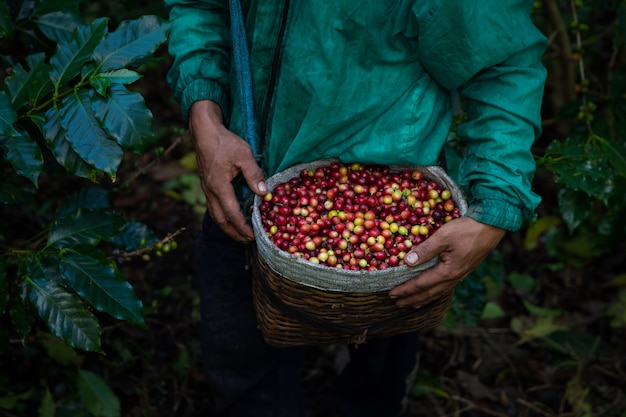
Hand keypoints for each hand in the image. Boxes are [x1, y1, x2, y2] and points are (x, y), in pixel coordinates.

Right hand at [189, 100, 267, 242]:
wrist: (204, 132)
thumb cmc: (224, 142)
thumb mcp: (244, 155)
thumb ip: (254, 174)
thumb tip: (264, 193)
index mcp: (219, 186)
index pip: (231, 214)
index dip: (242, 227)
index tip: (253, 236)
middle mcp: (210, 191)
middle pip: (220, 220)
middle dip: (234, 233)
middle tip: (247, 241)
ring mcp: (206, 189)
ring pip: (215, 215)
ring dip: (227, 227)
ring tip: (240, 234)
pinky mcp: (207, 185)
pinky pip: (214, 206)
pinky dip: (223, 216)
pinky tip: (231, 217)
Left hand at [388, 216, 505, 306]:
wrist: (492, 226)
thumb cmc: (466, 230)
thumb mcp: (443, 237)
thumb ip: (425, 250)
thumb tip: (407, 263)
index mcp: (447, 272)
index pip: (421, 284)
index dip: (405, 290)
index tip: (391, 294)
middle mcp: (454, 278)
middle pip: (429, 293)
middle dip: (412, 299)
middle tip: (397, 303)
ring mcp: (460, 275)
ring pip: (438, 292)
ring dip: (423, 298)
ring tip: (412, 303)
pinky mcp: (464, 269)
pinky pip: (446, 286)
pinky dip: (435, 292)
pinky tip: (433, 291)